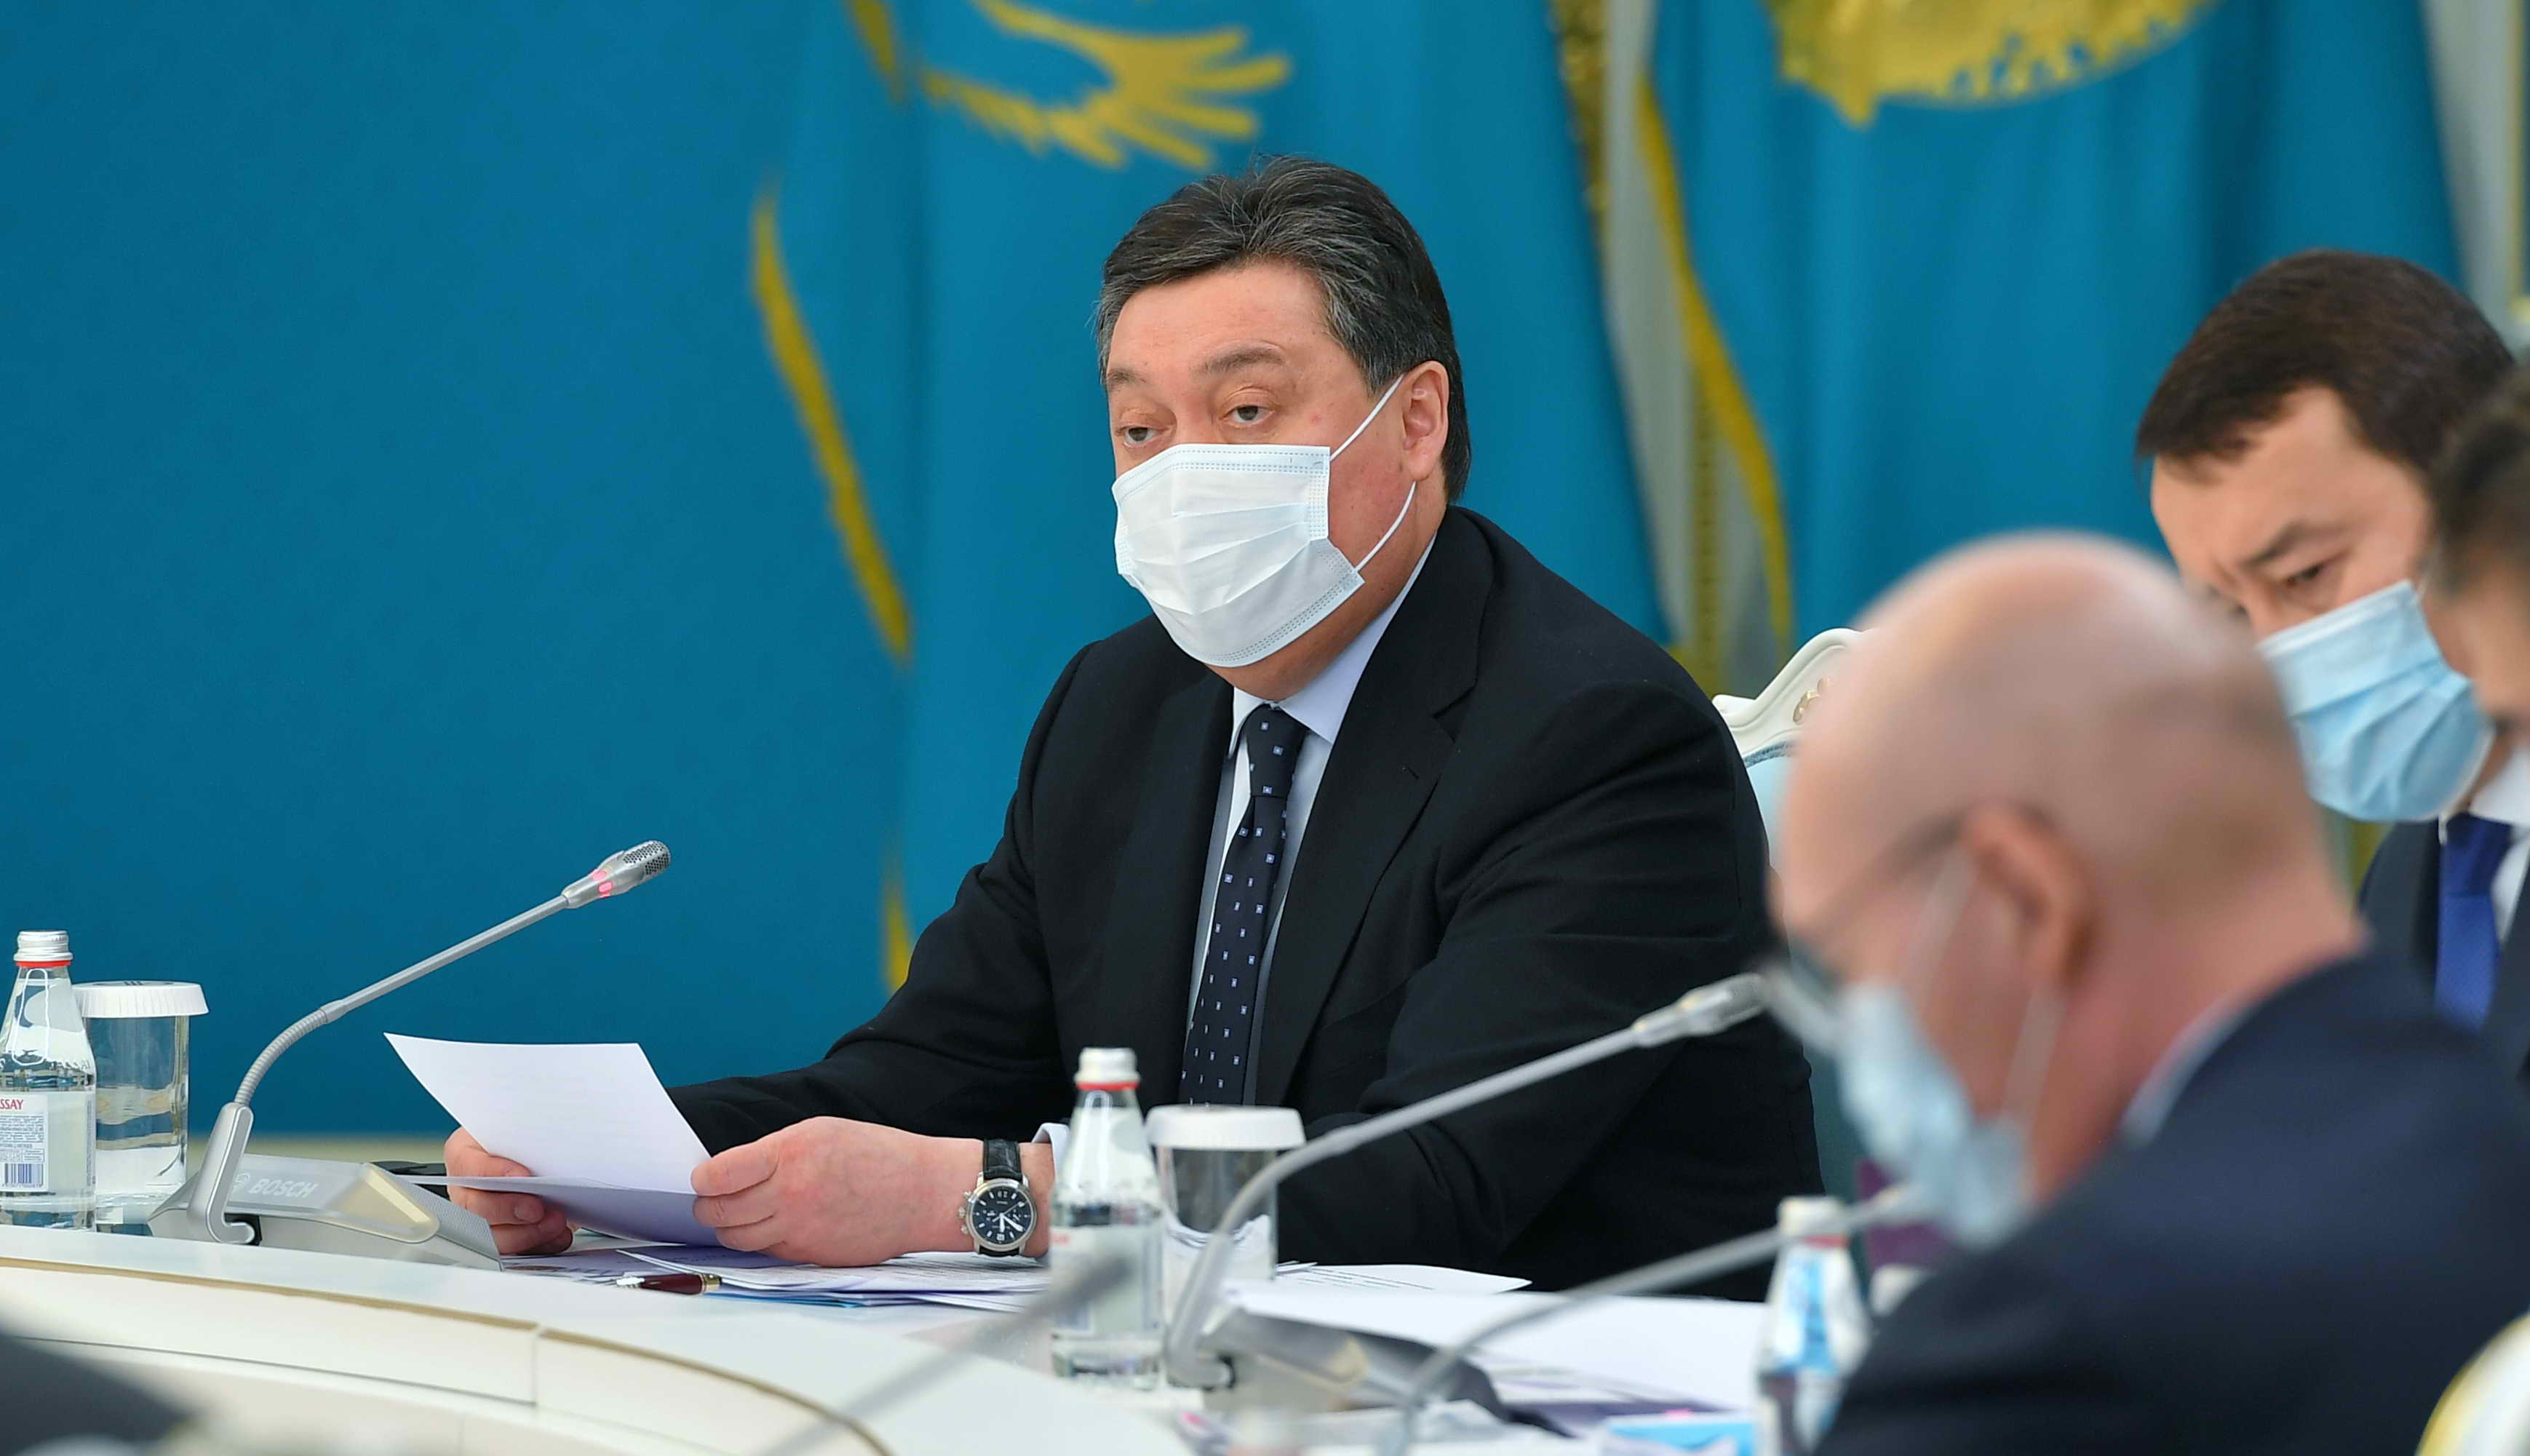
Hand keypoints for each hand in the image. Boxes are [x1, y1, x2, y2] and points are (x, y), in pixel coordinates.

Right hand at [443, 1127, 573, 1255]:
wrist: (531, 1150)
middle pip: (476, 1207)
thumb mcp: (518, 1125)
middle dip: (510, 1210)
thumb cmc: (521, 1136)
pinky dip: (539, 1245)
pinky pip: (514, 1248)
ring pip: (491, 1235)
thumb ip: (526, 1134)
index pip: (470, 1166)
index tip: (523, 1177)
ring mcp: (479, 1214)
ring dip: (526, 1234)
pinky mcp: (501, 1233)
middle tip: (538, 1208)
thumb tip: (551, 1141)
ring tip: (554, 1223)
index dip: (494, 1173)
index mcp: (464, 1153)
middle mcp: (466, 1187)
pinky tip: (556, 1236)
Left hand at [691, 1117, 984, 1265]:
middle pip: (717, 1212)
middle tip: (715, 1197)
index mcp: (790, 1154)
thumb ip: (774, 1152)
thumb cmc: (877, 1155)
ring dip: (731, 1226)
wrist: (923, 1193)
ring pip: (735, 1238)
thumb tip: (730, 1173)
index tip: (705, 1177)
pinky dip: (763, 1240)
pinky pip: (767, 1252)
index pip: (717, 1176)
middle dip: (709, 1205)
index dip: (703, 1178)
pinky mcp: (810, 1256)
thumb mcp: (821, 1131)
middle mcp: (790, 1195)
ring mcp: (799, 1230)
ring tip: (744, 1212)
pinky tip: (779, 1224)